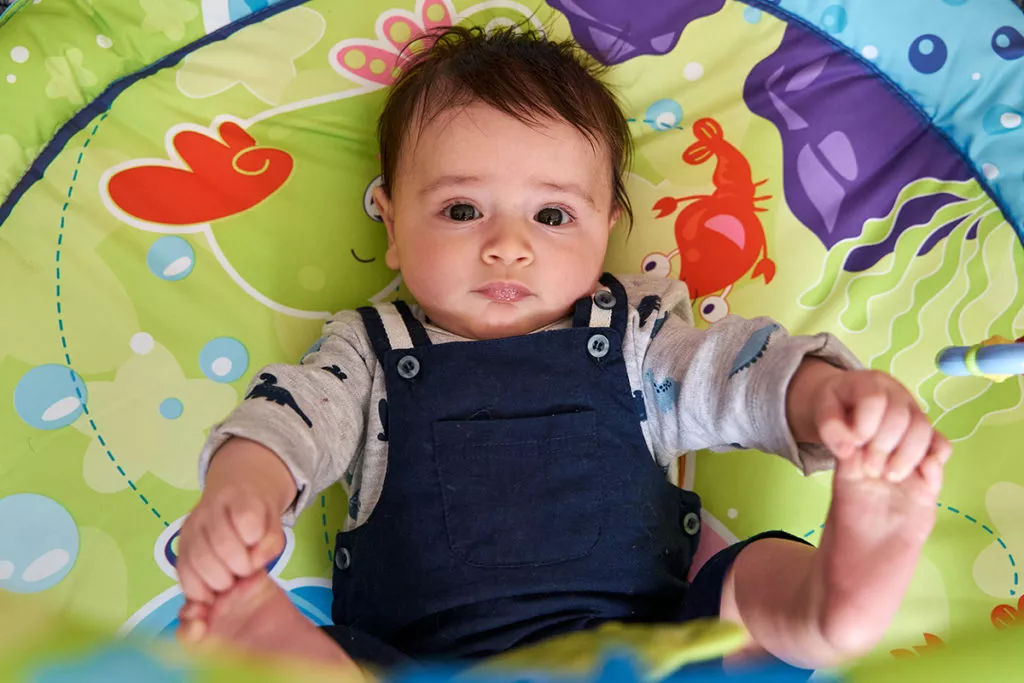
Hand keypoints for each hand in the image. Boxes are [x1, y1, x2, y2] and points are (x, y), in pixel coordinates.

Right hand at [176, 484, 285, 607]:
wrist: (236, 494)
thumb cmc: (258, 516)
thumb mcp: (275, 524)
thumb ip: (270, 544)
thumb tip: (251, 565)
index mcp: (240, 496)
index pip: (245, 516)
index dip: (254, 538)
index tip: (257, 544)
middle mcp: (210, 508)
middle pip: (221, 542)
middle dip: (238, 566)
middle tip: (245, 570)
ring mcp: (191, 525)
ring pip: (198, 558)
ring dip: (218, 579)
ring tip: (230, 580)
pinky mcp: (180, 543)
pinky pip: (183, 570)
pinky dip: (198, 587)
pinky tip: (212, 591)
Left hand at [813, 370, 951, 484]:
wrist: (846, 407)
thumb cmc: (834, 408)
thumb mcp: (821, 412)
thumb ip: (829, 428)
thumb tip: (848, 450)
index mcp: (870, 383)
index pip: (874, 399)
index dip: (865, 424)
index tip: (854, 444)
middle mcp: (897, 395)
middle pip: (901, 417)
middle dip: (883, 446)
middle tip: (868, 469)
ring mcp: (915, 413)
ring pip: (923, 430)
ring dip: (906, 457)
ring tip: (887, 476)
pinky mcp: (927, 435)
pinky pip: (942, 444)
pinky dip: (932, 458)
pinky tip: (909, 472)